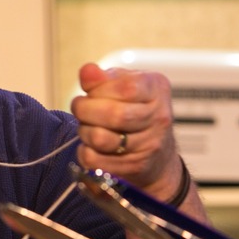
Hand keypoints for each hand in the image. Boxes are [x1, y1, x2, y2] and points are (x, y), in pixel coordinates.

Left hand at [71, 62, 182, 200]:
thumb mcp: (123, 86)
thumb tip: (87, 71)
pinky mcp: (134, 167)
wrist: (157, 156)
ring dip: (83, 131)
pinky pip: (95, 160)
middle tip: (79, 108)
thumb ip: (103, 79)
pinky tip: (91, 146)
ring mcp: (149, 145)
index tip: (89, 92)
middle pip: (113, 115)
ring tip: (86, 127)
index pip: (126, 88)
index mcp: (156, 89)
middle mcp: (159, 118)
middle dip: (84, 110)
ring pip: (100, 138)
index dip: (98, 90)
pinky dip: (84, 151)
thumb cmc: (133, 110)